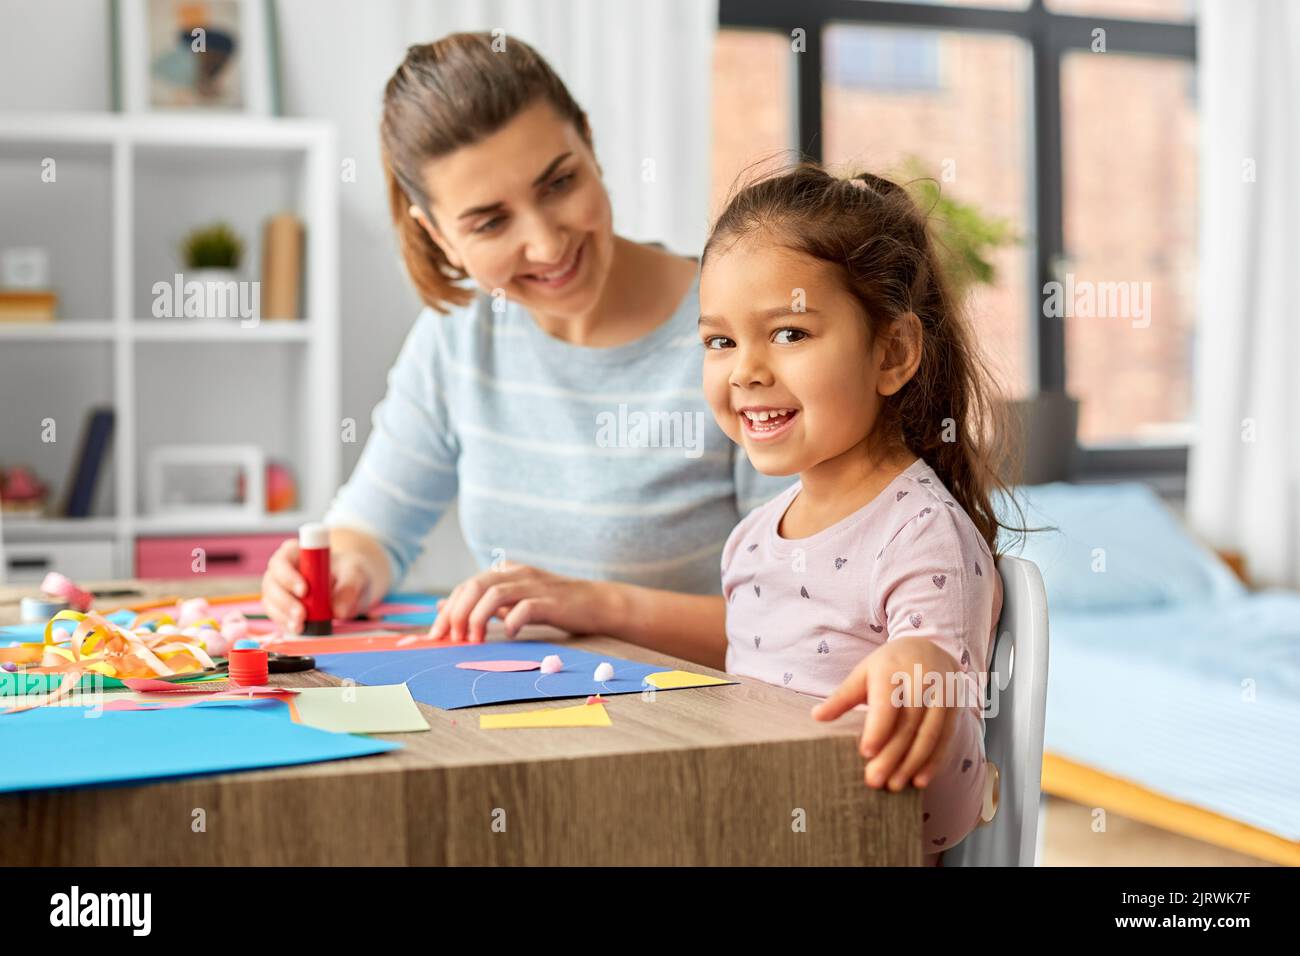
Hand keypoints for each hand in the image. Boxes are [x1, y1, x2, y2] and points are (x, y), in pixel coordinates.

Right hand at [261, 537, 379, 632]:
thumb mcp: (356, 573)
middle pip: (272, 583)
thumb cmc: (349, 571)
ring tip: (300, 625)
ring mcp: (280, 589)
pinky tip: (298, 629)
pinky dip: (285, 623)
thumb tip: (338, 611)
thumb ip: (349, 588)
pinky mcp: (282, 607)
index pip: (282, 560)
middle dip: (285, 601)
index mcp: (296, 552)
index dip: (288, 575)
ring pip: (271, 601)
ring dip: (283, 615)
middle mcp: (283, 569)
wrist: (352, 584)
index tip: (304, 590)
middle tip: (302, 615)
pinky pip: (277, 615)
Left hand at [429, 561, 612, 642]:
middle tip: (450, 638)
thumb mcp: (513, 600)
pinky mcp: (551, 601)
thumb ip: (482, 603)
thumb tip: (442, 607)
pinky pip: (525, 608)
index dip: (448, 609)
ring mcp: (535, 585)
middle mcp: (517, 573)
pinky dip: (512, 622)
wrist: (596, 603)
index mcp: (506, 571)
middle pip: (475, 586)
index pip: (466, 585)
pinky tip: (509, 634)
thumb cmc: (553, 604)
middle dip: (456, 613)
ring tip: (474, 640)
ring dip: (478, 618)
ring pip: (494, 594)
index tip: (438, 634)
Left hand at [810, 636, 963, 791]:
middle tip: (875, 781)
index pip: (887, 703)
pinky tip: (920, 780)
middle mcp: (922, 679)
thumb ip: (842, 697)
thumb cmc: (888, 666)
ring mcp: (942, 693)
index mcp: (893, 669)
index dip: (878, 729)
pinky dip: (934, 761)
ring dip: (913, 763)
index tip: (865, 753)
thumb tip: (816, 716)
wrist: (929, 647)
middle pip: (908, 723)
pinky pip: (946, 738)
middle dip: (892, 755)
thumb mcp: (863, 674)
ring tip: (895, 786)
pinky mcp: (955, 706)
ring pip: (929, 733)